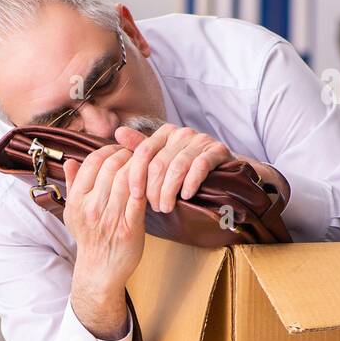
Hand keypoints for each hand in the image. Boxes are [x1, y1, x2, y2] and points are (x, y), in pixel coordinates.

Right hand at [63, 143, 148, 339]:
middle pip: (111, 167)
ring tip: (145, 165)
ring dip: (139, 167)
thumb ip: (71, 185)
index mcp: (77, 200)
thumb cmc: (88, 239)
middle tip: (136, 153)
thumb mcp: (72, 212)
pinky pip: (140, 198)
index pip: (92, 163)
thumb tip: (70, 161)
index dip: (108, 150)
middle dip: (127, 155)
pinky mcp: (130, 227)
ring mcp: (111, 217)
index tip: (118, 149)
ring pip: (127, 179)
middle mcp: (91, 207)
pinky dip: (146, 185)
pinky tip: (151, 181)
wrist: (99, 270)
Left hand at [113, 124, 232, 213]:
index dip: (136, 175)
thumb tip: (118, 133)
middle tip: (155, 207)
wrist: (222, 171)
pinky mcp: (217, 150)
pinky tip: (186, 196)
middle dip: (154, 189)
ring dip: (170, 191)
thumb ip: (140, 149)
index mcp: (164, 133)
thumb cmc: (185, 169)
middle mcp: (181, 133)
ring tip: (167, 207)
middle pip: (159, 163)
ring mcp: (200, 140)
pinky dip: (191, 183)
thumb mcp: (161, 160)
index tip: (135, 195)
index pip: (143, 151)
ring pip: (177, 167)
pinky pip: (200, 166)